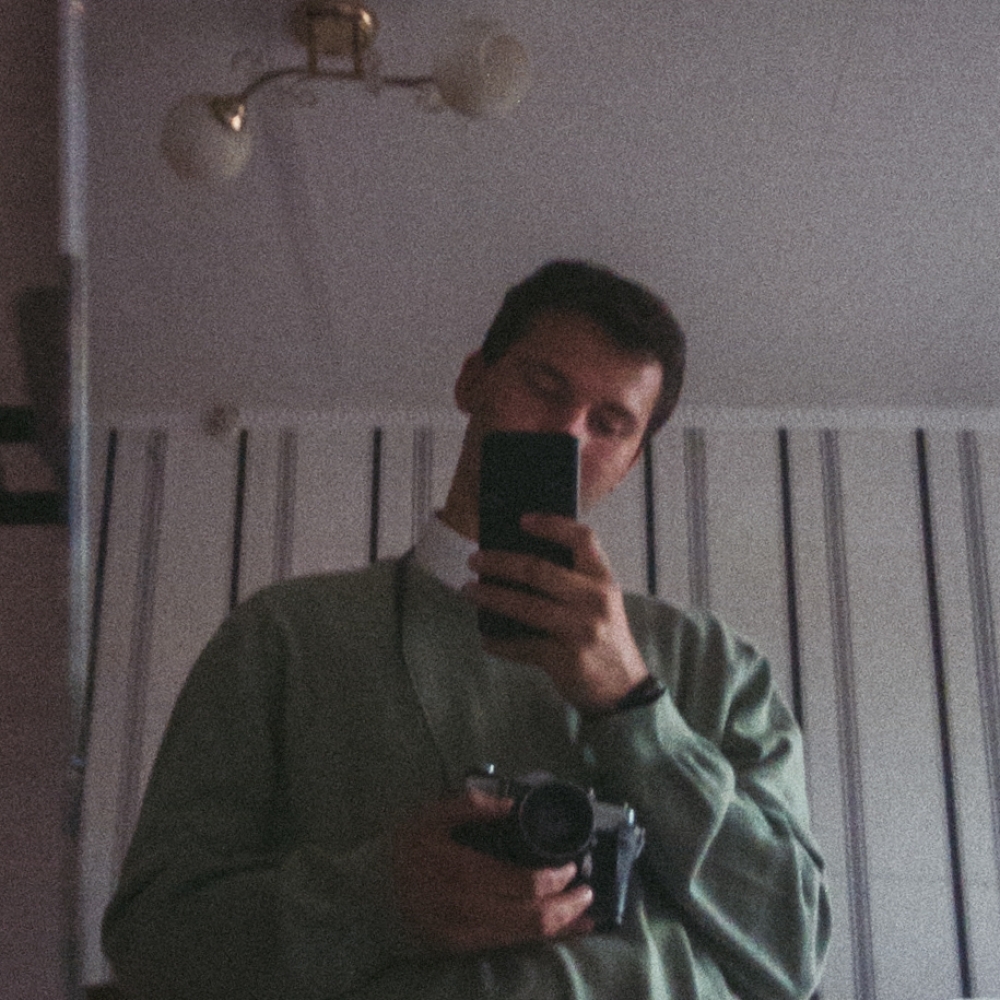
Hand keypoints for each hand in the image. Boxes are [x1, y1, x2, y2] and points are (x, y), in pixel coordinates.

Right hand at [392, 790, 593, 951]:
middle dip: (569, 907)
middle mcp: (467, 910)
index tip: (573, 865)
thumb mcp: (430, 816)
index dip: (556, 879)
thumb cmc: (397, 850)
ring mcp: (464, 935)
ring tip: (585, 917)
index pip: (523, 884)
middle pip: (532, 917)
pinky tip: (556, 933)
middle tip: (589, 892)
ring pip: (523, 937)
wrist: (361, 897)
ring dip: (560, 928)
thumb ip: (471, 806)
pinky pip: (507, 946)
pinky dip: (537, 939)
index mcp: (462, 873)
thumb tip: (513, 803)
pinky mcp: (460, 949)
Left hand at [464, 513, 649, 713]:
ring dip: (490, 597)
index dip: (552, 524)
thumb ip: (572, 582)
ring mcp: (581, 631)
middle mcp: (595, 601)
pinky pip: (523, 646)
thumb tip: (516, 563)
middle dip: (500, 562)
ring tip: (469, 591)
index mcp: (604, 581)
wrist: (624, 689)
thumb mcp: (599, 602)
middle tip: (474, 560)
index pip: (582, 539)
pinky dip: (500, 643)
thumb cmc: (603, 638)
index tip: (522, 520)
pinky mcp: (567, 659)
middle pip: (539, 571)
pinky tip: (487, 638)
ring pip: (525, 607)